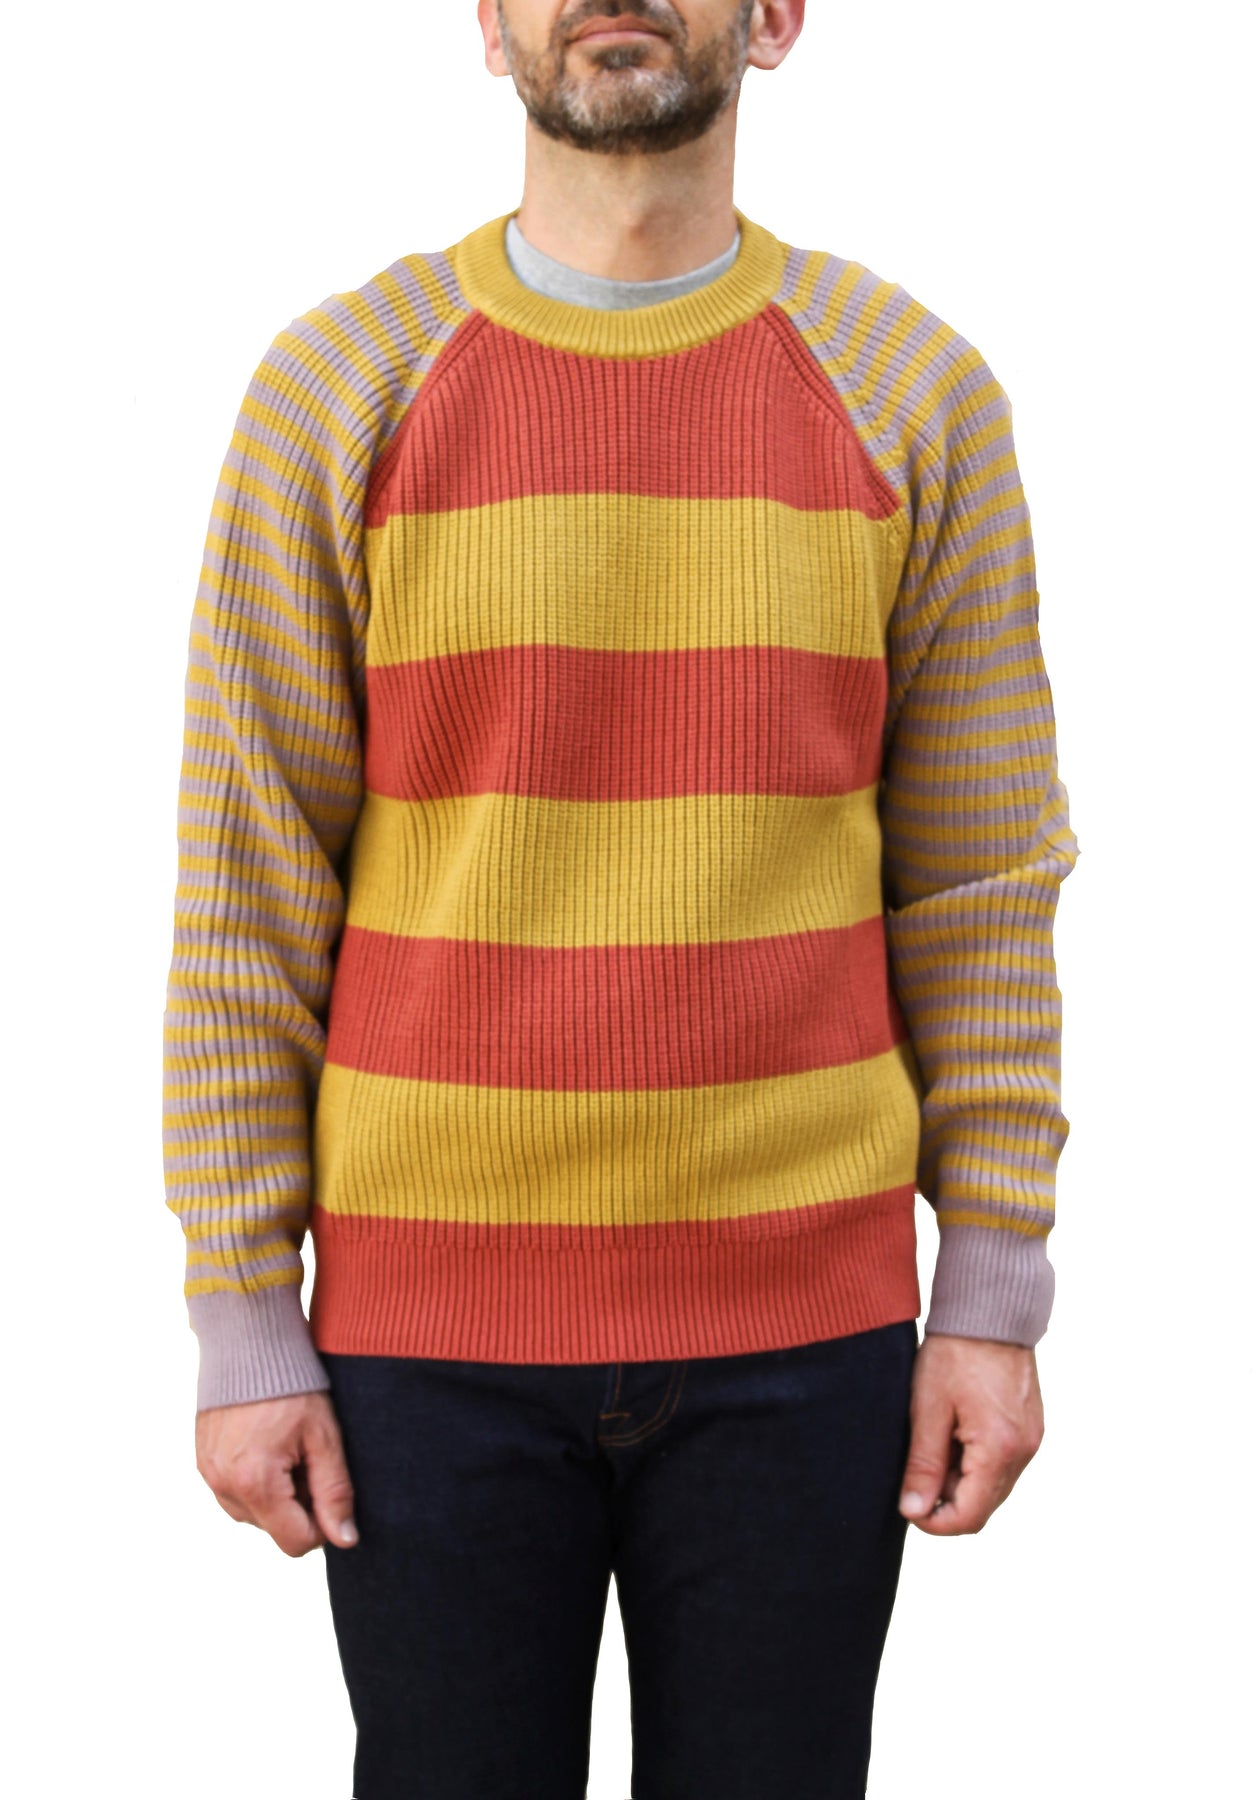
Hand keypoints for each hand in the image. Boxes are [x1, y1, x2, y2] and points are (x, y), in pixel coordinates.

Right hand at [195, 1390, 359, 1557]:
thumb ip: (335, 1492)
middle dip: (298, 1504)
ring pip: (253, 1514)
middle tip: (309, 1457)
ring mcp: (208, 1475)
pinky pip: (233, 1493)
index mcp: (257, 1482)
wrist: (248, 1340)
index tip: (330, 1487)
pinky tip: (268, 1444)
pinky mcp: (202, 1462)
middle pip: (274, 1529)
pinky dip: (254, 1480)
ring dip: (275, 1495)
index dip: (322, 1524)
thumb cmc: (293, 1384)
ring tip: (288, 1448)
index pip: (296, 1542)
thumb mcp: (324, 1435)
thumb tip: (345, 1540)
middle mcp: (224, 1486)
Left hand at [897, 1332, 1043, 1534]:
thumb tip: (913, 1511)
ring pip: (994, 1488)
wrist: (990, 1310)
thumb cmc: (954, 1353)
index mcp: (999, 1450)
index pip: (969, 1517)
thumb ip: (923, 1465)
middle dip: (947, 1503)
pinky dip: (977, 1464)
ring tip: (932, 1447)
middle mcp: (1024, 1452)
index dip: (934, 1522)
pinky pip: (1004, 1465)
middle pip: (984, 1507)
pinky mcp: (1031, 1428)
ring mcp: (1032, 1440)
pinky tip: (953, 1436)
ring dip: (961, 1483)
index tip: (907, 1506)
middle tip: (914, 1475)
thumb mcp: (928, 1409)